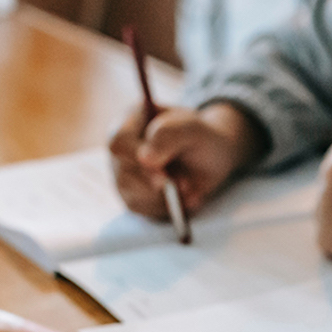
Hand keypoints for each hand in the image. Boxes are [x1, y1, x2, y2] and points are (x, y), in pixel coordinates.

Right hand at [108, 102, 264, 217]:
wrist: (213, 156)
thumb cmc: (201, 136)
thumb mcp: (193, 128)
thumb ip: (169, 135)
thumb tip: (145, 159)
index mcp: (130, 121)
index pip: (119, 143)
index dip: (137, 160)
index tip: (164, 175)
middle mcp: (121, 149)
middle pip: (124, 173)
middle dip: (157, 184)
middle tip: (185, 184)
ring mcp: (124, 174)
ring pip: (132, 196)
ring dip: (164, 198)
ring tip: (189, 187)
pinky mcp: (135, 196)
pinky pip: (144, 210)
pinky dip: (168, 209)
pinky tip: (186, 198)